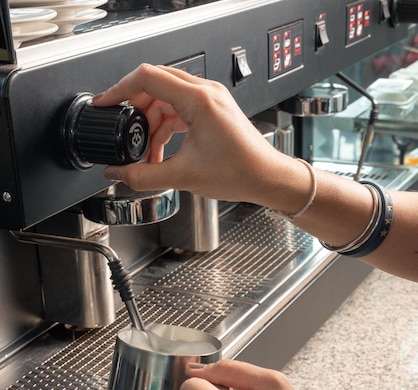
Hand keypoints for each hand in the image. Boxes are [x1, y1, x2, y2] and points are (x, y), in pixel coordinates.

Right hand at [92, 63, 281, 203]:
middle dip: (134, 110)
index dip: (120, 89)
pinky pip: (179, 110)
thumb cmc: (240, 172)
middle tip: (122, 131)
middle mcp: (205, 92)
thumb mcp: (183, 176)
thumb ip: (144, 176)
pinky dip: (165, 128)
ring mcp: (210, 100)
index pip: (147, 77)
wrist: (267, 178)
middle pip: (155, 86)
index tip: (105, 103)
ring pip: (166, 100)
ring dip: (151, 125)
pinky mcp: (212, 111)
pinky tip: (159, 151)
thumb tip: (118, 173)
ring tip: (144, 153)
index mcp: (198, 99)